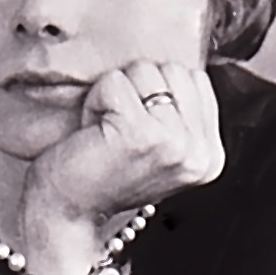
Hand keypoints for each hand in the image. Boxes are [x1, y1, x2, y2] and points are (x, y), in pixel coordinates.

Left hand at [18, 61, 223, 274]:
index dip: (155, 93)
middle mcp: (200, 153)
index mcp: (210, 156)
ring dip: (114, 97)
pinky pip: (113, 82)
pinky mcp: (142, 133)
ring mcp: (174, 143)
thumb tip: (178, 61)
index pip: (194, 78)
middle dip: (136, 92)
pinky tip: (92, 135)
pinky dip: (94, 102)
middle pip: (172, 69)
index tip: (136, 133)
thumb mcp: (157, 145)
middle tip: (118, 134)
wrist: (65, 213)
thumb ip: (178, 112)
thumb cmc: (102, 173)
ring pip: (144, 71)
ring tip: (105, 135)